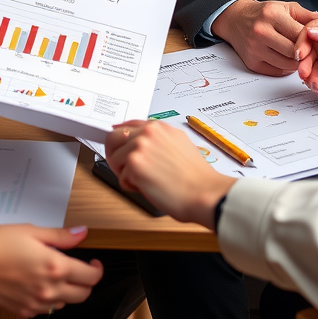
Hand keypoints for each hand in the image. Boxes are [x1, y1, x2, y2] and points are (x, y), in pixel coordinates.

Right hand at [0, 225, 102, 317]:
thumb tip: (81, 233)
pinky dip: (50, 300)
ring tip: (57, 275)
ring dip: (68, 291)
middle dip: (86, 282)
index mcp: (55, 267)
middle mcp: (49, 289)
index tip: (93, 262)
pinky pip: (46, 310)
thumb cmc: (0, 244)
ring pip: (65, 304)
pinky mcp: (24, 311)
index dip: (97, 269)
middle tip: (81, 269)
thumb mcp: (33, 231)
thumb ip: (61, 236)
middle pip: (83, 295)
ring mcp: (36, 303)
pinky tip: (41, 285)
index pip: (90, 277)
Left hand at [105, 120, 234, 227]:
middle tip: (124, 169)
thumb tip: (142, 146)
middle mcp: (148, 132)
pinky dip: (131, 187)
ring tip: (146, 181)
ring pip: (115, 158)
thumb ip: (158, 141)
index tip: (118, 144)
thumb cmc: (196, 177)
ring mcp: (140, 146)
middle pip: (113, 137)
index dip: (121, 138)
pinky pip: (121, 177)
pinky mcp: (134, 163)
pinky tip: (149, 188)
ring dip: (125, 173)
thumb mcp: (179, 145)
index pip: (128, 125)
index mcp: (160, 127)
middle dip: (114, 154)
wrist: (204, 193)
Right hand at [212, 0, 317, 75]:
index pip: (299, 34)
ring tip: (301, 56)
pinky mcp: (252, 63)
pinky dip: (286, 68)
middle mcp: (261, 32)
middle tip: (312, 52)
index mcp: (272, 15)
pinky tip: (288, 59)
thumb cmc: (263, 13)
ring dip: (297, 63)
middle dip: (306, 53)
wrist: (236, 19)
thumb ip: (307, 16)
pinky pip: (276, 72)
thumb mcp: (285, 7)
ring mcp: (255, 49)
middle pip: (294, 52)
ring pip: (287, 64)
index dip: (313, 41)